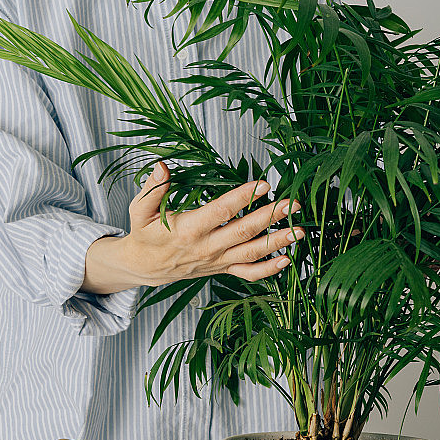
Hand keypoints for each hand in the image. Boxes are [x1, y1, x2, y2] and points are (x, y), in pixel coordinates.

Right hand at [82, 161, 303, 293]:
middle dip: (271, 217)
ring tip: (299, 231)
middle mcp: (207, 247)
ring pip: (251, 253)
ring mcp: (217, 261)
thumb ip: (153, 188)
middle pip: (244, 232)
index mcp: (189, 230)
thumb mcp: (141, 210)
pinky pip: (248, 274)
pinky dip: (269, 270)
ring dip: (278, 242)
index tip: (263, 184)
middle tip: (293, 204)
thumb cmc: (146, 234)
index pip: (221, 212)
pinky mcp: (222, 268)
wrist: (146, 267)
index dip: (243, 198)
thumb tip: (162, 166)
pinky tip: (287, 259)